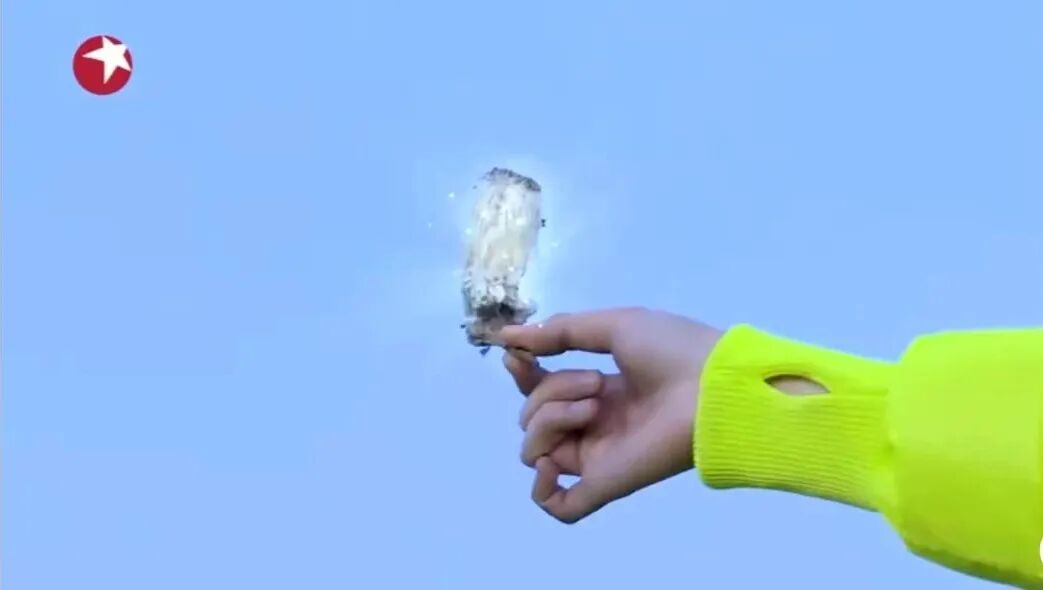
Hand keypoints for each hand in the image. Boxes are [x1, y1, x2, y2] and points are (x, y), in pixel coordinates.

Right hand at [499, 307, 722, 522]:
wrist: (712, 386)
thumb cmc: (672, 352)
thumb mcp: (614, 326)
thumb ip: (561, 331)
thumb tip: (506, 336)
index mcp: (600, 392)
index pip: (541, 389)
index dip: (523, 373)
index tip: (514, 355)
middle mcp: (594, 426)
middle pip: (533, 416)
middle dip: (549, 390)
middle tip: (595, 382)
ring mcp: (597, 457)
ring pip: (536, 449)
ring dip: (551, 417)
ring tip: (595, 404)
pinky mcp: (604, 484)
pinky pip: (558, 505)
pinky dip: (542, 486)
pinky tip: (550, 462)